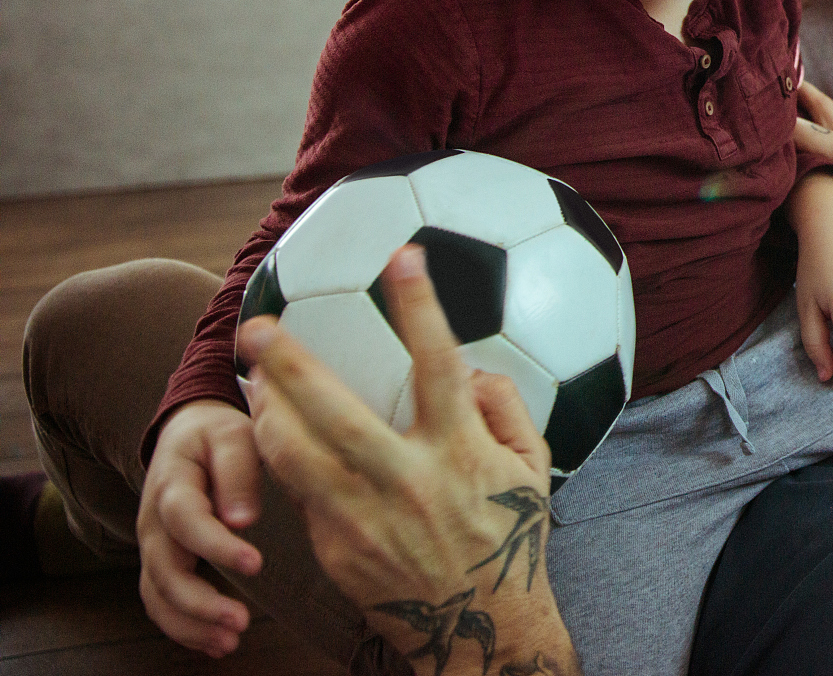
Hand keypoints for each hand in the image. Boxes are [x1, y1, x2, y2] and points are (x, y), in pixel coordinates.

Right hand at [136, 399, 265, 656]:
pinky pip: (160, 599)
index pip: (187, 520)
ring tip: (229, 641)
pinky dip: (182, 626)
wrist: (186, 432)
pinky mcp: (160, 559)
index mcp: (172, 484)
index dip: (216, 546)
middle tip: (240, 622)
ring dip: (189, 623)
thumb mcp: (234, 435)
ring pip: (157, 594)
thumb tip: (243, 519)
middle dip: (199, 602)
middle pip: (165, 569)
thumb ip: (238, 472)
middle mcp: (153, 521)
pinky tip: (215, 642)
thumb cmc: (217, 434)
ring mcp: (153, 544)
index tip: (255, 564)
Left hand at [241, 246, 576, 672]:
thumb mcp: (531, 467)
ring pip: (296, 456)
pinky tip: (275, 430)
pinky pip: (303, 492)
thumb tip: (472, 371)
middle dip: (291, 365)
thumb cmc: (510, 538)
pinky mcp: (337, 547)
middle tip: (258, 326)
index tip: (404, 256)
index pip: (439, 365)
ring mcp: (364, 517)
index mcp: (460, 452)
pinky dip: (286, 456)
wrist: (479, 627)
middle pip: (335, 414)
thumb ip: (505, 409)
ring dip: (266, 410)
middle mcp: (406, 480)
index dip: (421, 307)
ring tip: (251, 377)